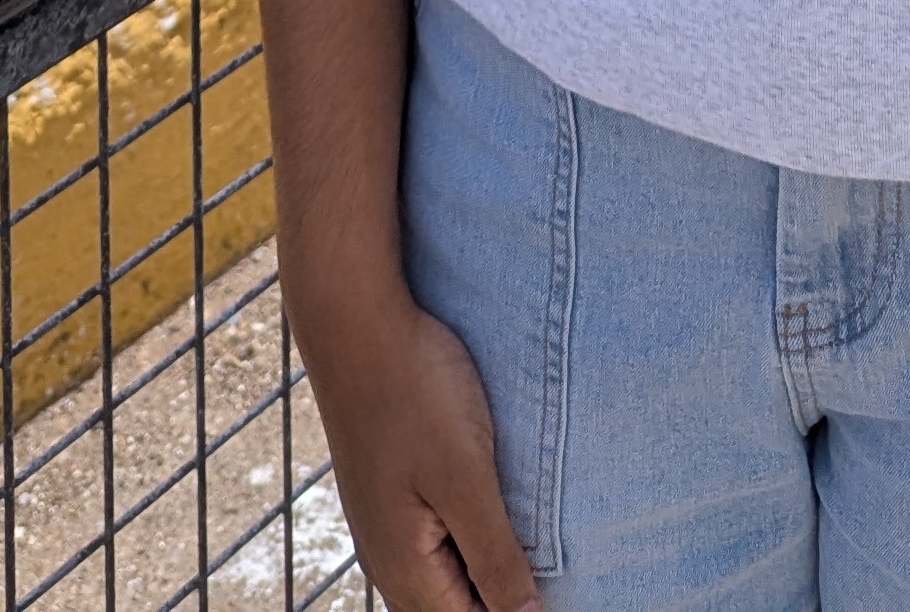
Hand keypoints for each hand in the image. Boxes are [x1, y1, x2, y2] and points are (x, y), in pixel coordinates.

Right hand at [302, 291, 541, 611]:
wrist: (356, 327)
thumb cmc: (415, 393)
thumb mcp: (465, 476)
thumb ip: (494, 553)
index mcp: (406, 569)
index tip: (553, 587)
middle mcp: (388, 561)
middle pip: (453, 611)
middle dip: (498, 600)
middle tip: (548, 570)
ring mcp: (385, 529)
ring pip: (440, 583)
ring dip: (481, 578)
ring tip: (528, 551)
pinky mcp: (390, 496)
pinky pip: (430, 549)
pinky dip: (464, 549)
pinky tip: (491, 520)